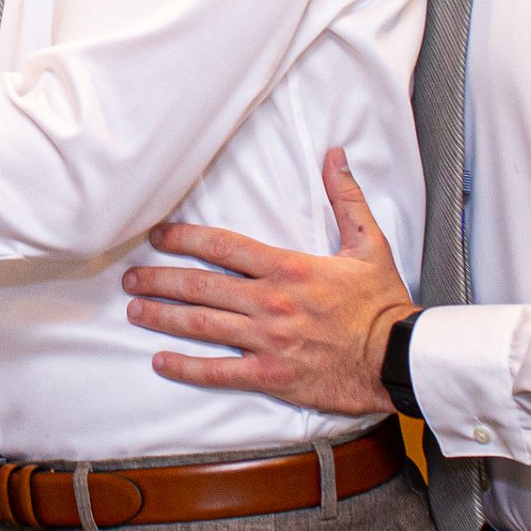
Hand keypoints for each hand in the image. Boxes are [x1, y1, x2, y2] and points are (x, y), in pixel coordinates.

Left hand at [121, 149, 414, 414]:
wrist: (400, 358)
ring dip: (163, 317)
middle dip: (160, 279)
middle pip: (201, 285)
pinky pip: (220, 372)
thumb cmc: (384, 305)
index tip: (158, 236)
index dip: (184, 239)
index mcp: (287, 267)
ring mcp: (268, 339)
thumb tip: (334, 156)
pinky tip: (161, 362)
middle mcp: (270, 301)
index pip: (223, 246)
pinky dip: (187, 367)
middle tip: (130, 278)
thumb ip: (345, 199)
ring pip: (202, 325)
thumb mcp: (369, 244)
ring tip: (135, 310)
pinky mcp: (272, 374)